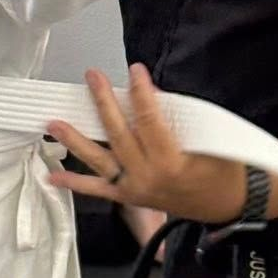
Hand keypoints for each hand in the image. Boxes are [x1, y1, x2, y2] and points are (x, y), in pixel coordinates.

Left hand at [46, 65, 250, 224]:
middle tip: (92, 78)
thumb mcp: (210, 142)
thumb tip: (150, 95)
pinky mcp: (128, 197)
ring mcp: (134, 188)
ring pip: (99, 160)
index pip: (149, 120)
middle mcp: (147, 176)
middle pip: (118, 134)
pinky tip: (53, 175)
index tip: (135, 71)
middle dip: (103, 102)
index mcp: (171, 162)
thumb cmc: (222, 173)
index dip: (141, 93)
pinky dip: (75, 182)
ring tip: (54, 123)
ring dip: (75, 141)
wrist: (225, 206)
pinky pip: (98, 189)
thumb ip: (179, 120)